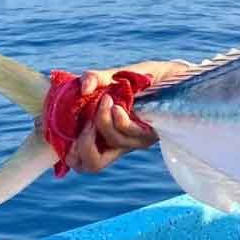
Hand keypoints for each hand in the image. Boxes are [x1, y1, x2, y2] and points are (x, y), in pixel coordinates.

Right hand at [66, 59, 186, 174]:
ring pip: (112, 144)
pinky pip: (130, 133)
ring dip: (102, 122)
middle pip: (93, 165)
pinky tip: (117, 104)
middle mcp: (120, 142)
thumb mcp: (113, 76)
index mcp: (104, 135)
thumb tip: (83, 87)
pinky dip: (118, 119)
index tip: (67, 132)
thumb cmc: (140, 79)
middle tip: (86, 123)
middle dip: (83, 145)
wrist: (172, 74)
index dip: (71, 154)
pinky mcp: (151, 133)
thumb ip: (95, 78)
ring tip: (105, 99)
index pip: (83, 160)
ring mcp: (136, 140)